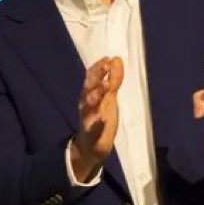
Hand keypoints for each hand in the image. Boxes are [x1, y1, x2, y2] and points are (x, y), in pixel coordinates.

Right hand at [70, 56, 123, 181]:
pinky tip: (102, 119)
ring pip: (89, 104)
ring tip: (106, 86)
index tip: (107, 58)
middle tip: (106, 65)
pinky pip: (94, 127)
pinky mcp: (92, 133)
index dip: (98, 67)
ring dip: (96, 94)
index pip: (91, 76)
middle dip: (97, 75)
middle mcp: (86, 103)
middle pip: (89, 86)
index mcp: (89, 93)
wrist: (91, 146)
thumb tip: (117, 58)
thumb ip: (113, 79)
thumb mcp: (109, 96)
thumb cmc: (100, 116)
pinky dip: (97, 123)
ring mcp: (88, 117)